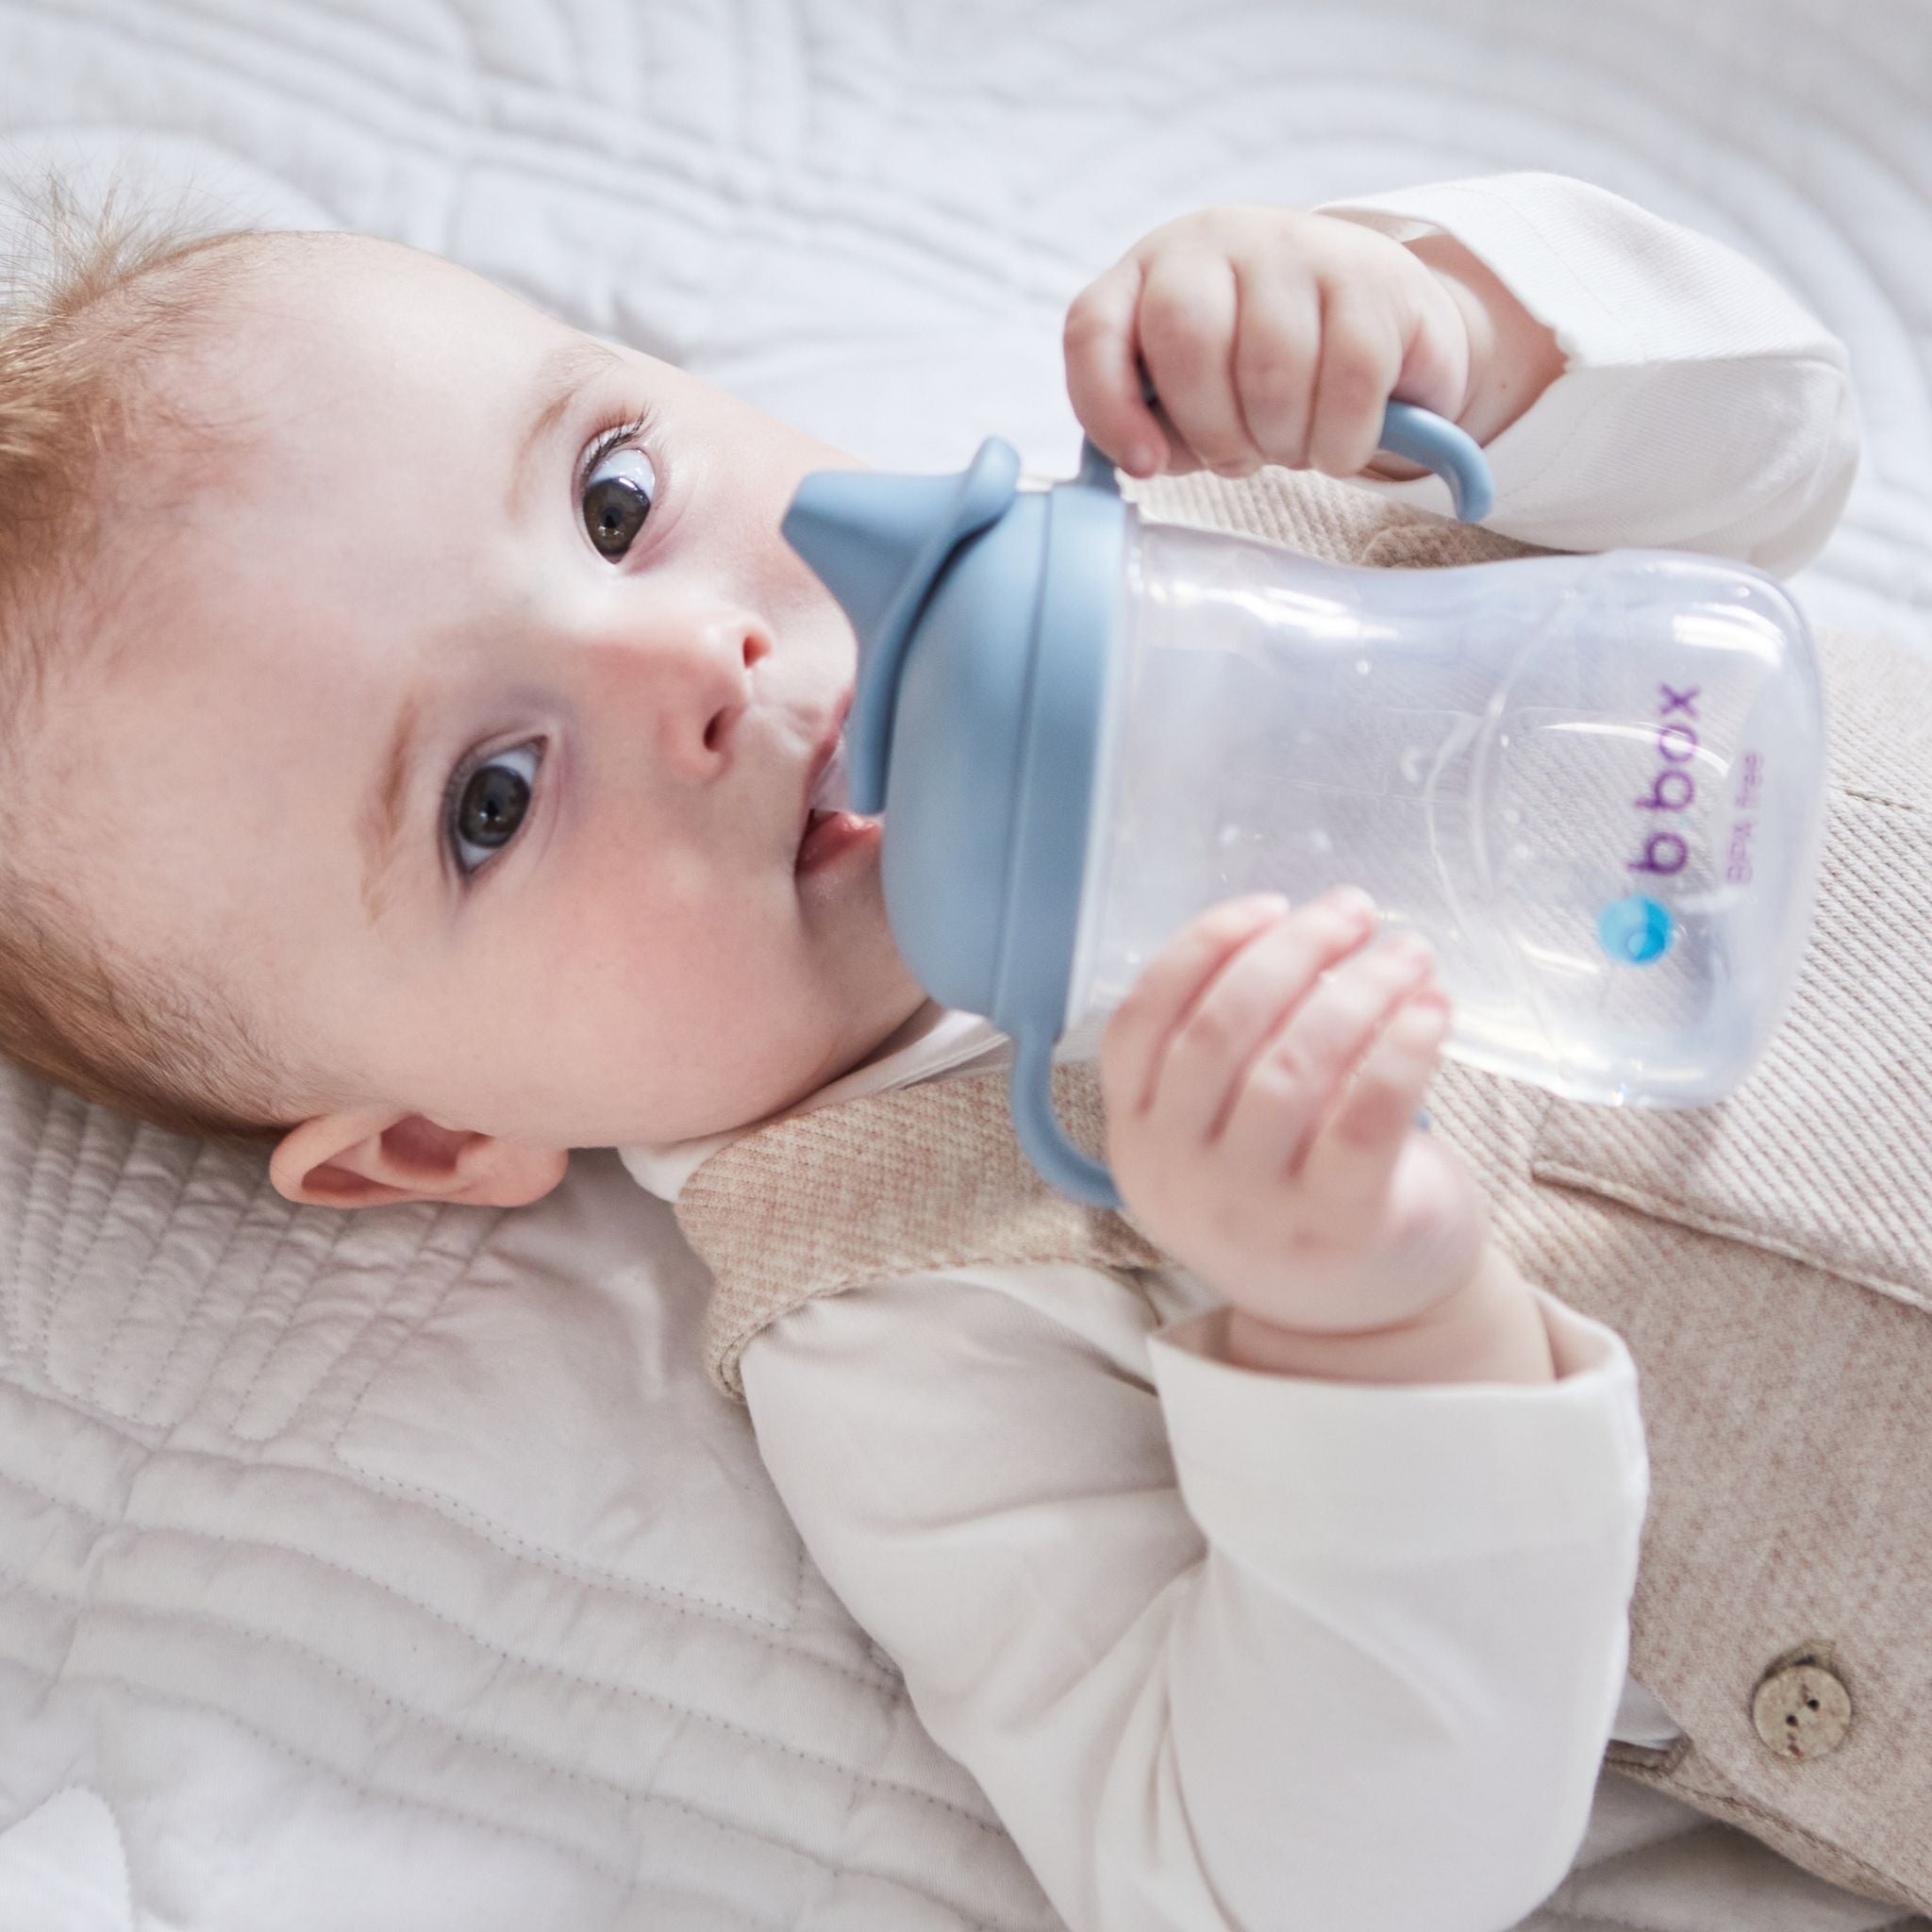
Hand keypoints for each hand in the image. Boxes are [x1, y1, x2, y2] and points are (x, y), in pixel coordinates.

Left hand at [1064, 204, 1562, 482]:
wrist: (1379, 327)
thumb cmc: (1260, 376)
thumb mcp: (1189, 400)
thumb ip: (1150, 422)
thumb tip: (1144, 456)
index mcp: (1148, 274)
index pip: (1094, 329)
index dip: (1108, 406)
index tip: (1144, 466)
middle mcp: (1214, 241)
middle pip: (1187, 341)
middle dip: (1214, 431)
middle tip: (1242, 459)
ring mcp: (1296, 246)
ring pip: (1271, 367)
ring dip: (1283, 442)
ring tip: (1294, 445)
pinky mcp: (1374, 274)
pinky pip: (1351, 378)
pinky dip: (1342, 441)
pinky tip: (1339, 446)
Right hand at [1099, 889, 1487, 1344]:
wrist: (1362, 1320)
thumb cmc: (1296, 1191)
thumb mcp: (1220, 1134)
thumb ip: (1225, 1051)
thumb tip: (1297, 929)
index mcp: (1138, 1137)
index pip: (1140, 1022)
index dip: (1200, 949)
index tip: (1268, 906)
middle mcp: (1179, 1176)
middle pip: (1219, 1030)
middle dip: (1292, 952)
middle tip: (1353, 912)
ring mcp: (1253, 1209)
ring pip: (1292, 1067)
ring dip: (1358, 991)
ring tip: (1408, 954)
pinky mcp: (1337, 1228)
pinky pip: (1368, 1118)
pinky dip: (1402, 1050)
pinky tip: (1432, 1011)